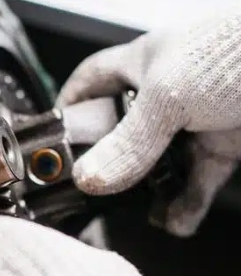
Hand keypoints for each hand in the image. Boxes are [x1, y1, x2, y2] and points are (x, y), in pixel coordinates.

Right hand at [57, 15, 240, 236]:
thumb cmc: (236, 54)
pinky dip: (185, 204)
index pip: (91, 80)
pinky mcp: (223, 143)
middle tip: (96, 187)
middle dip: (110, 161)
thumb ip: (129, 143)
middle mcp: (164, 92)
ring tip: (139, 213)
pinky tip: (175, 221)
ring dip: (149, 191)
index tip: (54, 134)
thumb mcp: (169, 97)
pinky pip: (195, 180)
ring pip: (158, 162)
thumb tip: (89, 178)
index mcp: (142, 63)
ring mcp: (194, 120)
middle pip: (121, 131)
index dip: (69, 104)